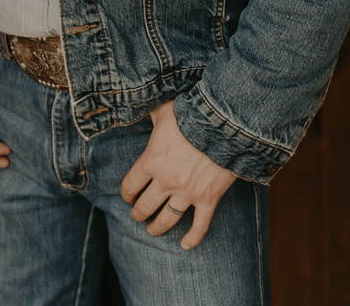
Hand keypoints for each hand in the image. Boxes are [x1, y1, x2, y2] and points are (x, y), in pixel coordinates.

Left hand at [120, 100, 235, 249]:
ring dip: (157, 228)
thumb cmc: (191, 115)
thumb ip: (151, 113)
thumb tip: (141, 103)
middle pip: (145, 207)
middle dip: (138, 213)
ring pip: (166, 219)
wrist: (223, 125)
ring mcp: (187, 193)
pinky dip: (192, 238)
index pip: (130, 185)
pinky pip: (199, 226)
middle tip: (137, 214)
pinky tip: (184, 245)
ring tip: (153, 230)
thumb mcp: (164, 110)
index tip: (127, 195)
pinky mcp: (207, 199)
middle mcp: (165, 181)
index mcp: (151, 161)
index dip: (126, 193)